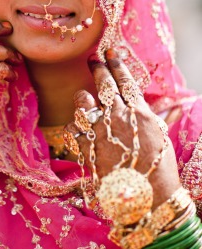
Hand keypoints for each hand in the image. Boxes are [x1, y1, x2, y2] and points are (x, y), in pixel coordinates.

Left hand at [64, 48, 179, 208]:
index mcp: (138, 111)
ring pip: (82, 102)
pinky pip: (72, 127)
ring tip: (85, 99)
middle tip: (92, 60)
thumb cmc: (159, 167)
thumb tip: (176, 104)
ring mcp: (100, 130)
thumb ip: (161, 116)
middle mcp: (118, 116)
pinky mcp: (86, 146)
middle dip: (97, 68)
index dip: (116, 63)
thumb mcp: (162, 136)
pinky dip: (74, 127)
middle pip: (103, 84)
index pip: (124, 80)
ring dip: (83, 99)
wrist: (147, 197)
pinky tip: (79, 129)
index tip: (109, 52)